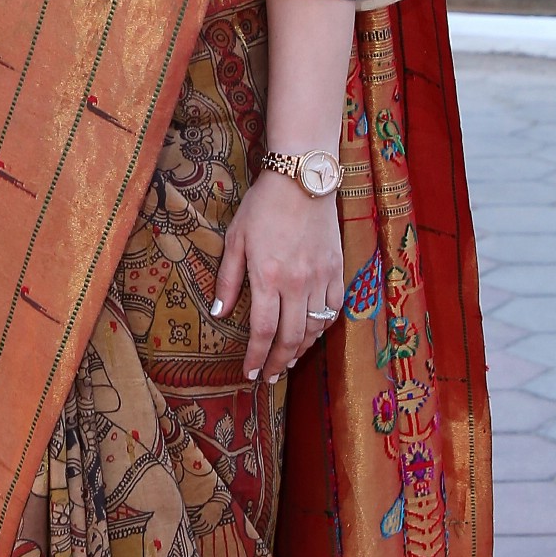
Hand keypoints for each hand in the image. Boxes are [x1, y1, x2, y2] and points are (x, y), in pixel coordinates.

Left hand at [211, 171, 343, 383]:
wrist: (303, 178)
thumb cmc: (263, 205)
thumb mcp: (236, 239)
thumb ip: (228, 280)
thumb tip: (218, 313)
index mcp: (268, 276)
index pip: (263, 331)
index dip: (256, 357)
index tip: (250, 374)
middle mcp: (297, 283)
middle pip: (291, 338)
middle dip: (278, 364)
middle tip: (269, 378)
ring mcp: (321, 277)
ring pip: (314, 328)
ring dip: (300, 349)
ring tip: (288, 361)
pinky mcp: (337, 269)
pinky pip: (333, 308)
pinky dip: (322, 326)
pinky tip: (311, 332)